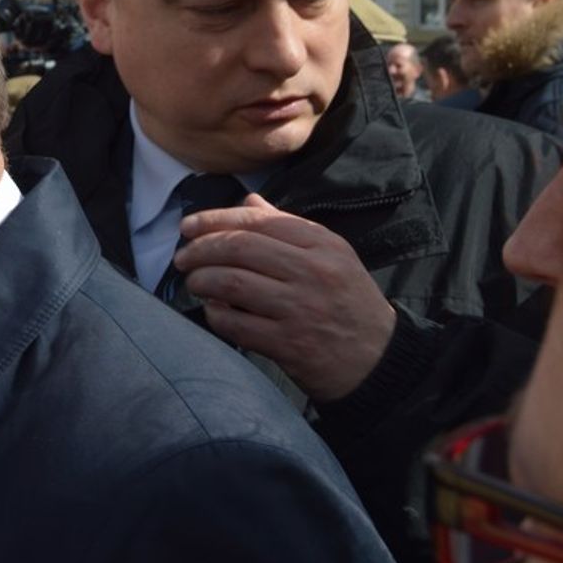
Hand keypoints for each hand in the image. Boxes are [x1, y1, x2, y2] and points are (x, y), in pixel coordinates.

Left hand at [175, 193, 395, 402]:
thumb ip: (286, 227)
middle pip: (239, 248)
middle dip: (200, 249)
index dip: (214, 220)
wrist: (379, 360)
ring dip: (202, 280)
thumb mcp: (331, 256)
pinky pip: (236, 324)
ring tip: (194, 282)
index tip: (187, 227)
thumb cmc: (348, 303)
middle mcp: (312, 272)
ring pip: (232, 283)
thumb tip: (247, 202)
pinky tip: (213, 310)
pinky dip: (216, 315)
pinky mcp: (290, 344)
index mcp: (322, 244)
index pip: (257, 221)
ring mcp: (300, 309)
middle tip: (182, 258)